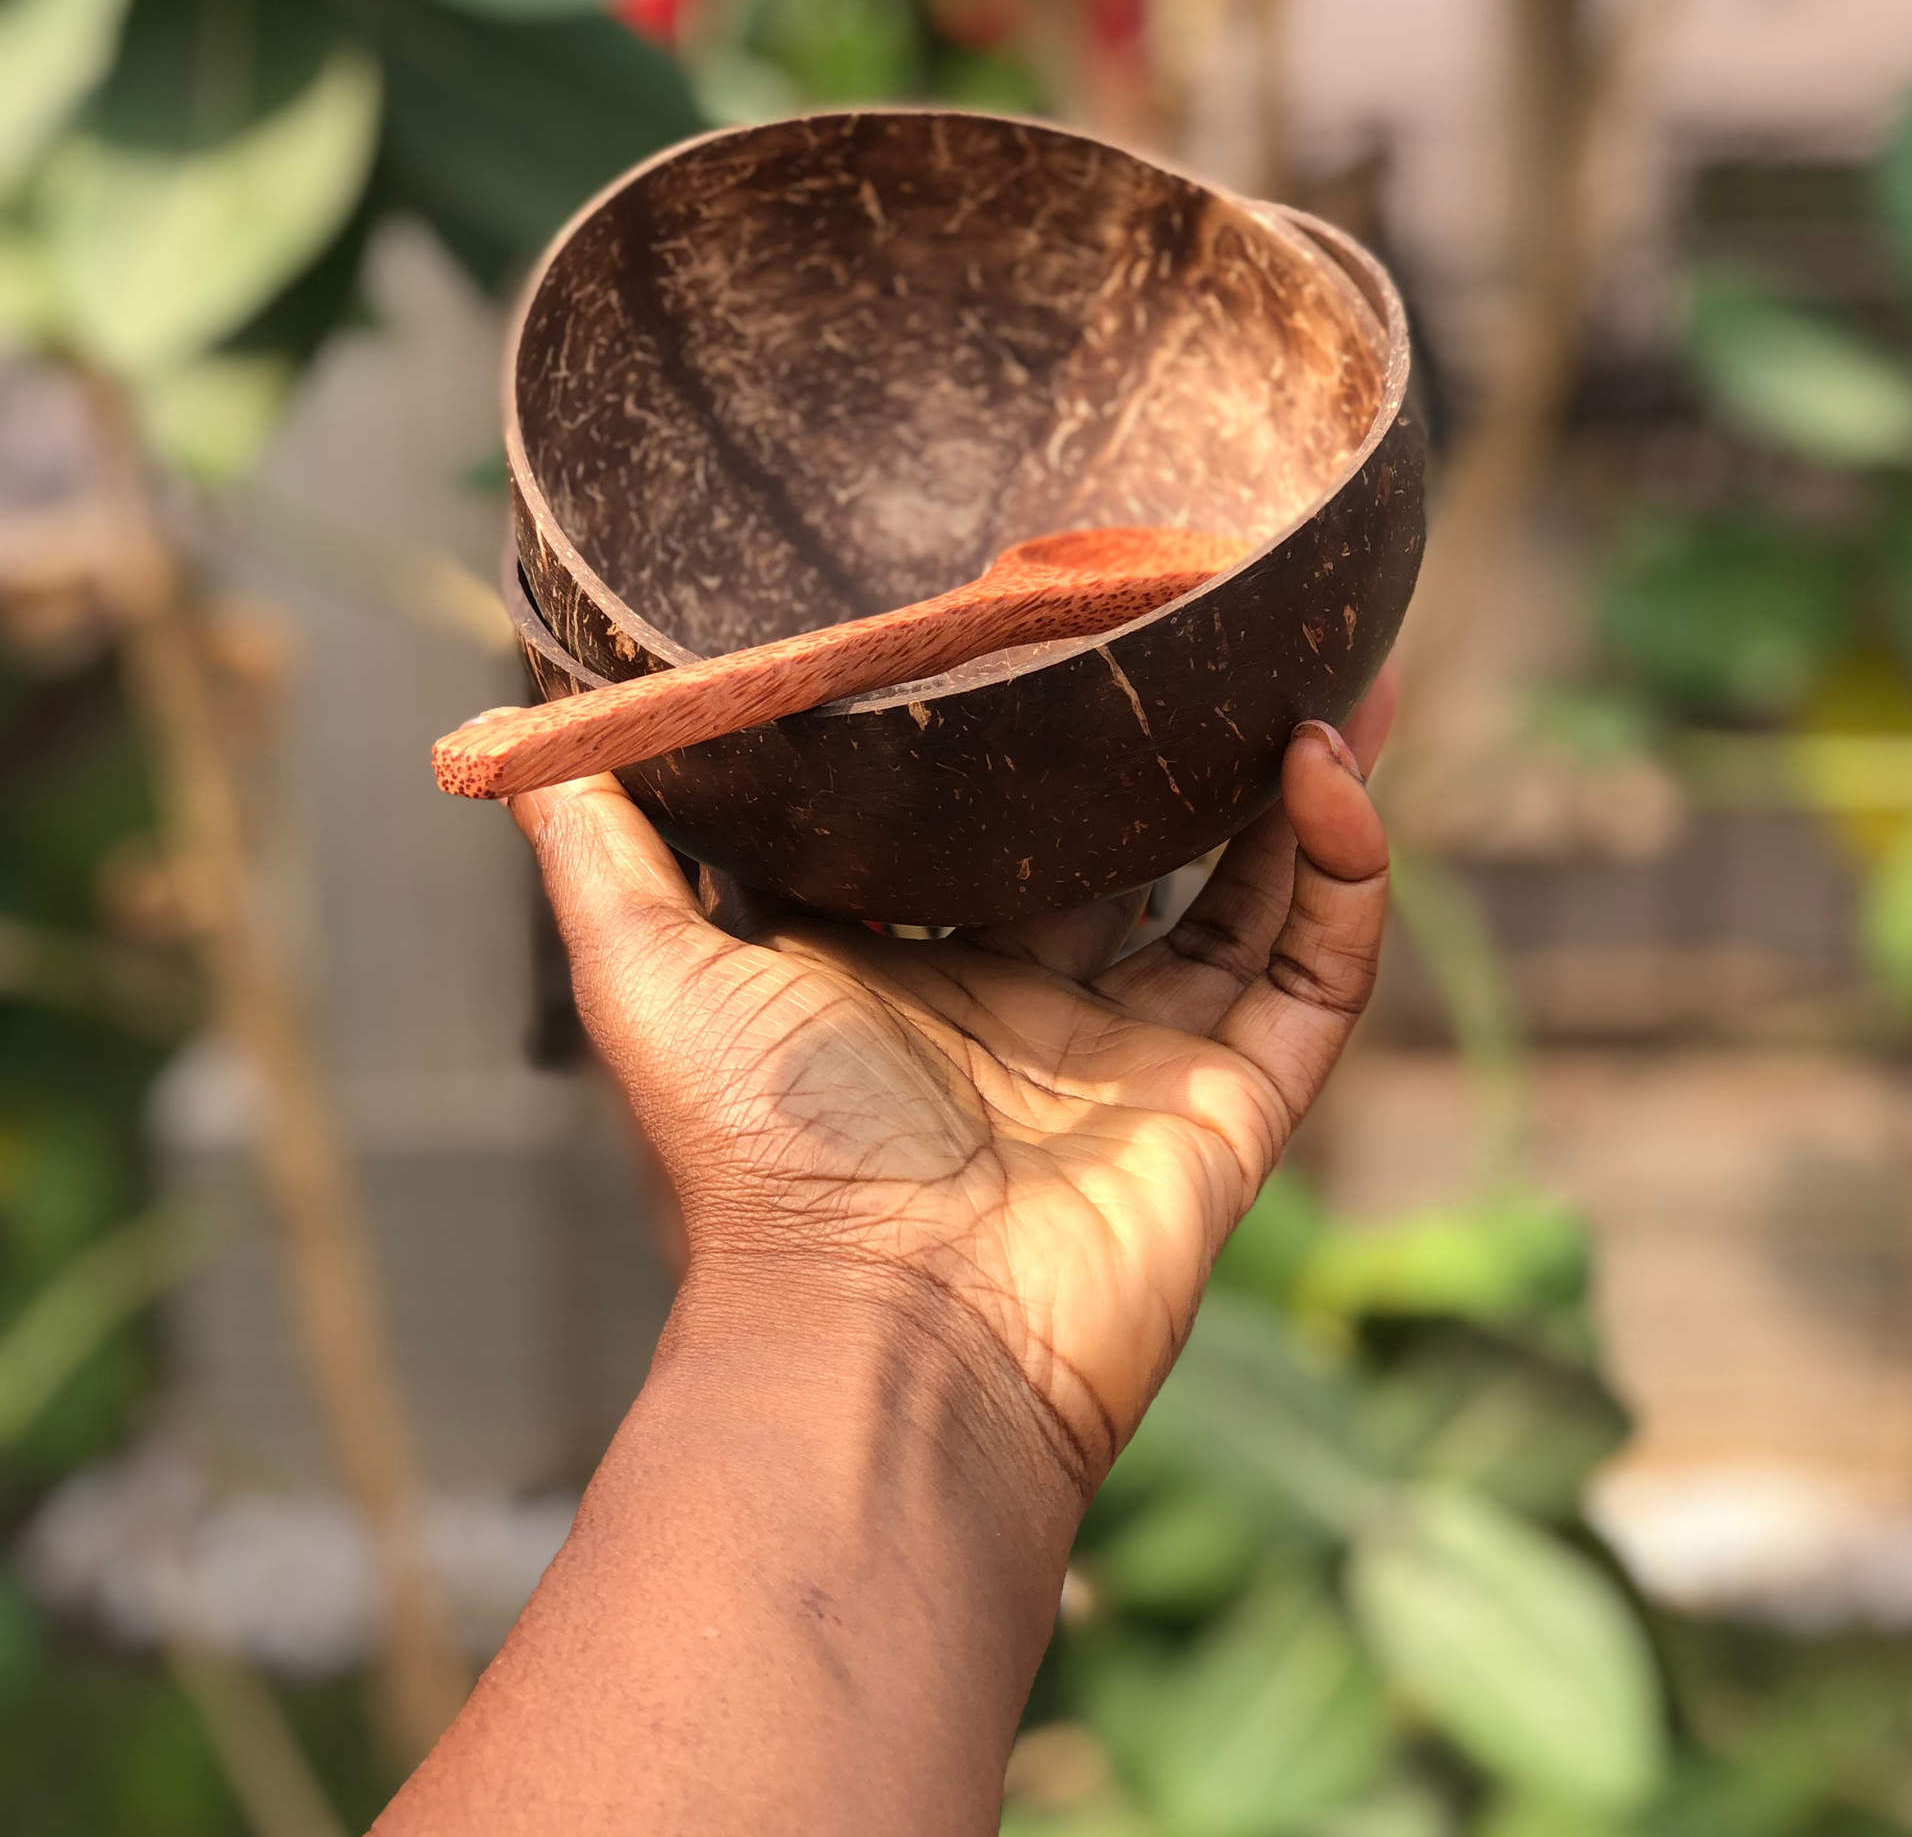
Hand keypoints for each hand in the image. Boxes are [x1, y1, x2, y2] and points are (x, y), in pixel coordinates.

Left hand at [512, 672, 1392, 1490]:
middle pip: (1135, 848)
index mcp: (915, 970)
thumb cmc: (760, 1167)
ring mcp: (1140, 1056)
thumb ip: (598, 850)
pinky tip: (1333, 765)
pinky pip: (1317, 972)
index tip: (1056, 619)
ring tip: (1322, 658)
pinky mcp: (1231, 1105)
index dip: (1028, 730)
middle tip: (1216, 620)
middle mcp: (1034, 1006)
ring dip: (1295, 787)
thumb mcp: (652, 975)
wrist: (874, 1344)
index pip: (990, 826)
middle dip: (1181, 745)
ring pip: (1251, 894)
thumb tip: (515, 738)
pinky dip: (1344, 873)